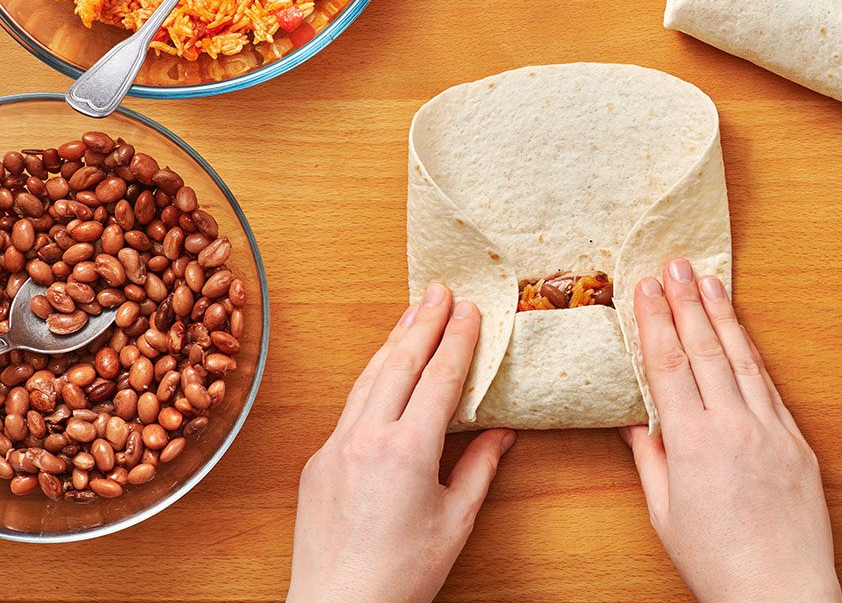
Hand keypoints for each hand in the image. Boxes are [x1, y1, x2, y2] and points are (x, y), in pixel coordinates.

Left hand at [287, 284, 515, 602]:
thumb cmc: (401, 575)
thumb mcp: (456, 522)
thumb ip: (479, 469)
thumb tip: (500, 433)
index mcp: (408, 450)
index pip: (439, 378)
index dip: (459, 340)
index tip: (471, 310)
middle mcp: (367, 437)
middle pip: (400, 363)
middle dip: (424, 322)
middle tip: (441, 290)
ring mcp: (336, 445)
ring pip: (369, 378)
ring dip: (394, 340)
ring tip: (414, 312)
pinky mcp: (318, 460)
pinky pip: (350, 405)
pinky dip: (372, 376)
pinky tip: (384, 367)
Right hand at [620, 259, 840, 602]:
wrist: (781, 592)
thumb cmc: (717, 562)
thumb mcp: (665, 513)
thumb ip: (650, 457)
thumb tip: (635, 419)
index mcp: (693, 443)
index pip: (668, 365)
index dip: (655, 321)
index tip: (645, 288)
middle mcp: (733, 426)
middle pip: (704, 349)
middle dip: (686, 302)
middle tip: (673, 264)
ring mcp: (770, 429)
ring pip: (741, 358)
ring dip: (722, 315)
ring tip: (708, 280)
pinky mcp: (796, 440)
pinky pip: (770, 385)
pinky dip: (752, 352)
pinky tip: (741, 332)